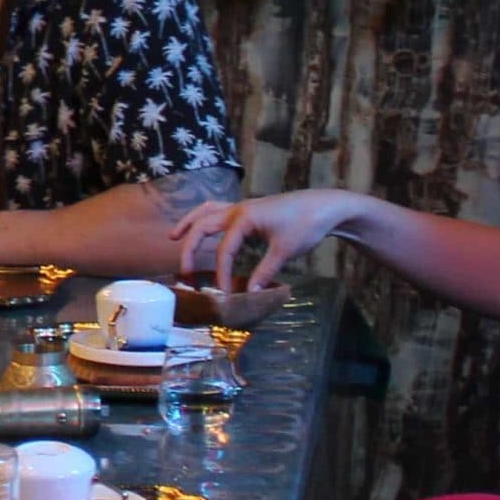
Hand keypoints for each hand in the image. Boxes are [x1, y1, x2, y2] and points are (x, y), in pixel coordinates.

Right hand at [171, 189, 360, 289]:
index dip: (221, 274)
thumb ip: (264, 271)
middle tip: (183, 270)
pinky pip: (218, 210)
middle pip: (203, 226)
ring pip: (206, 211)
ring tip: (174, 236)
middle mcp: (237, 209)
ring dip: (189, 224)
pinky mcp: (249, 209)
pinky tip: (204, 228)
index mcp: (243, 218)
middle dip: (189, 247)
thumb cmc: (307, 225)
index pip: (223, 249)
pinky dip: (205, 218)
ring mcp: (242, 207)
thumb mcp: (285, 251)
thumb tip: (249, 293)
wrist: (326, 206)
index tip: (224, 294)